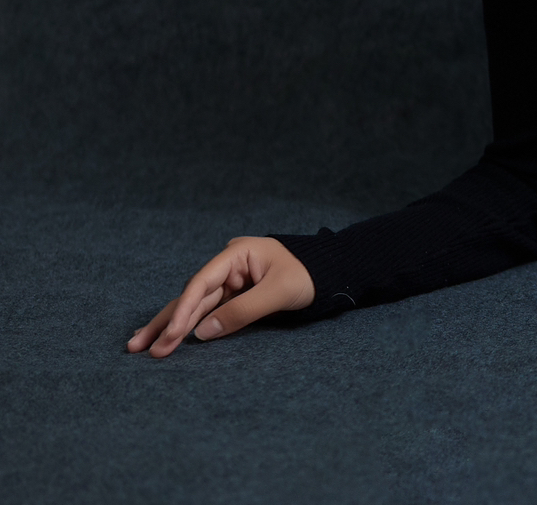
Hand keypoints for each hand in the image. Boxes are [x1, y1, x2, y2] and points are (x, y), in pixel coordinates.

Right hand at [126, 236, 314, 357]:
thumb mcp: (278, 292)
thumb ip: (241, 312)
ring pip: (195, 306)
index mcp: (237, 253)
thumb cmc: (310, 275)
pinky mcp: (235, 296)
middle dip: (167, 322)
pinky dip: (189, 326)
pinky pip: (207, 312)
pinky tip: (168, 337)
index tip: (171, 335)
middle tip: (138, 347)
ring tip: (143, 346)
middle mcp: (229, 265)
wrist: (333, 273)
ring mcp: (231, 280)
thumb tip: (201, 333)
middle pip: (191, 295)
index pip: (202, 283)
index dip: (183, 310)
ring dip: (172, 327)